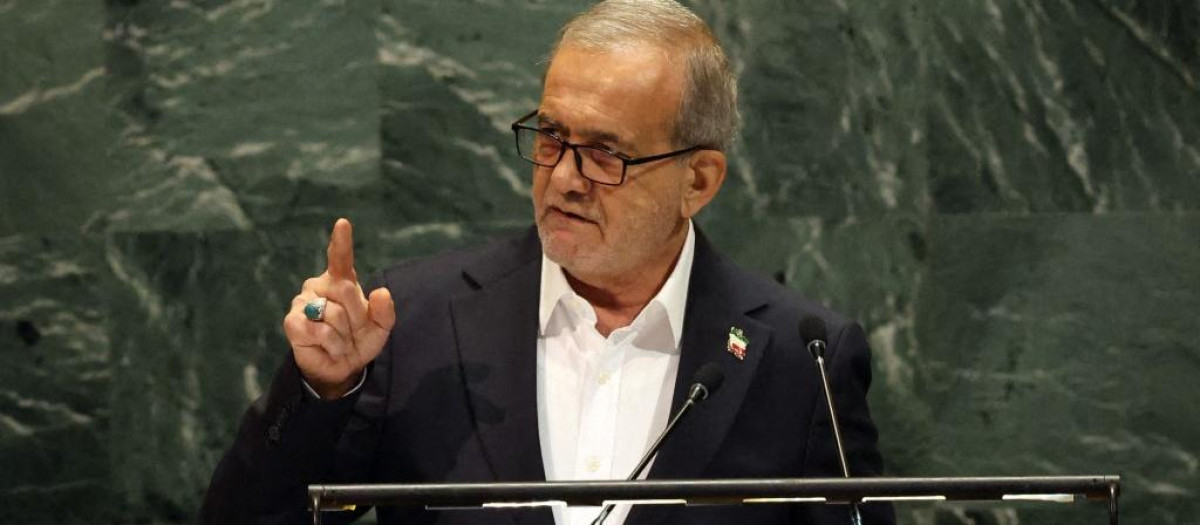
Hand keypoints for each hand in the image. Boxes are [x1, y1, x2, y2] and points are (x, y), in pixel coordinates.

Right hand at [283, 218, 395, 398]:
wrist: (341, 368)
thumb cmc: (359, 341)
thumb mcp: (380, 328)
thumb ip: (385, 311)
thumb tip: (382, 293)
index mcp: (341, 281)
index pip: (340, 258)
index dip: (341, 241)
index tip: (343, 223)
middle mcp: (318, 286)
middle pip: (346, 291)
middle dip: (357, 318)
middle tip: (353, 331)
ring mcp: (302, 303)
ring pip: (334, 314)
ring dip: (345, 336)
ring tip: (340, 341)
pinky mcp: (292, 323)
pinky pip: (321, 331)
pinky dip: (333, 345)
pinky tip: (329, 348)